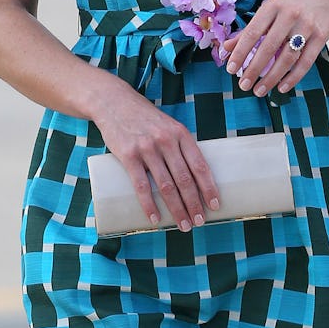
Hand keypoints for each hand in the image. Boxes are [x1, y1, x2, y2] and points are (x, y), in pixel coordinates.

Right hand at [92, 76, 219, 231]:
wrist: (113, 102)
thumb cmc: (144, 119)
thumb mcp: (168, 126)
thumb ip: (179, 147)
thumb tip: (192, 178)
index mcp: (181, 134)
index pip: (200, 165)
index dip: (209, 188)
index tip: (215, 205)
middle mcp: (166, 141)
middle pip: (185, 180)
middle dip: (194, 204)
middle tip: (199, 222)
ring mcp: (147, 148)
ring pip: (166, 186)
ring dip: (177, 209)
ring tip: (183, 225)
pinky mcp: (128, 155)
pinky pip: (141, 185)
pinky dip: (149, 205)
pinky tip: (156, 219)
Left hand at [221, 0, 328, 96]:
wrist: (326, 0)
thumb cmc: (290, 8)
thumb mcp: (269, 12)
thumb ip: (249, 30)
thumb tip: (226, 48)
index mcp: (272, 6)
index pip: (252, 33)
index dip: (240, 52)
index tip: (230, 69)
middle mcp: (290, 14)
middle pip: (269, 47)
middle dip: (254, 69)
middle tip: (243, 85)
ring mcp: (307, 25)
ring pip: (287, 57)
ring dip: (272, 77)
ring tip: (259, 91)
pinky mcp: (321, 36)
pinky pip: (305, 62)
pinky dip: (293, 77)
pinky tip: (281, 88)